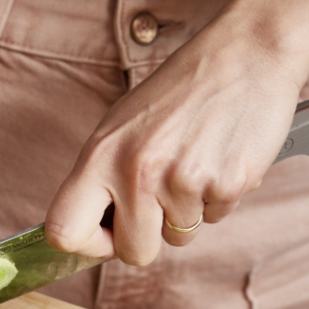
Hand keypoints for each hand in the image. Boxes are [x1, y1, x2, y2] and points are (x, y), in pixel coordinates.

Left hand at [45, 0, 308, 264]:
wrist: (245, 55)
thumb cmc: (178, 93)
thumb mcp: (120, 126)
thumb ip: (100, 178)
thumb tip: (88, 232)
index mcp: (100, 154)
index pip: (63, 231)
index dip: (86, 244)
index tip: (105, 233)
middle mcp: (136, 170)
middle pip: (133, 253)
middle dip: (148, 237)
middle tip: (159, 203)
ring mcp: (182, 180)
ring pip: (179, 238)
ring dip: (187, 212)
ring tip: (193, 163)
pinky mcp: (226, 184)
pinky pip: (216, 219)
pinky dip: (217, 198)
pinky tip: (217, 159)